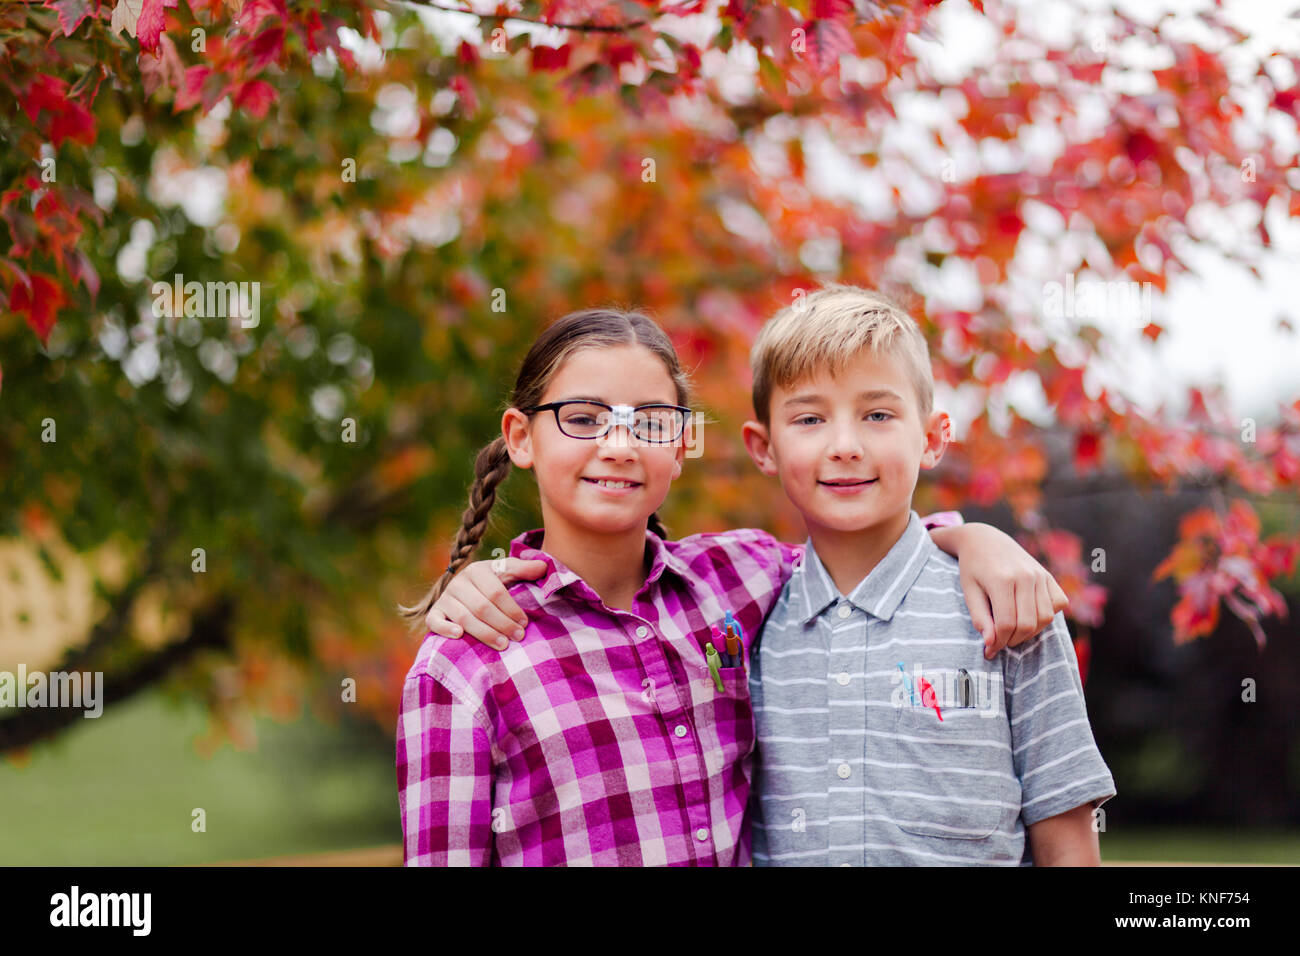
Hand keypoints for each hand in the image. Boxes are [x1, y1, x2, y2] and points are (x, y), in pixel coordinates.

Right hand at [425, 557, 547, 650]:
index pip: (496, 592)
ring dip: (484, 633)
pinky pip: (434, 622)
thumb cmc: (493, 583)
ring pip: (464, 618)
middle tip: (518, 637)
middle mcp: (458, 582)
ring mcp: (445, 598)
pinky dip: (445, 629)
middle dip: (502, 624)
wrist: (467, 591)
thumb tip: (543, 567)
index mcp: (477, 570)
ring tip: (503, 645)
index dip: (511, 609)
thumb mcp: (507, 573)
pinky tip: (459, 636)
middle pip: (481, 607)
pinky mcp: (435, 613)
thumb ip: (524, 569)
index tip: (525, 623)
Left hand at [935, 523, 1068, 658]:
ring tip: (1012, 631)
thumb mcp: (968, 592)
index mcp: (1002, 579)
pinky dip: (1047, 616)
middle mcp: (1025, 576)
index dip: (999, 642)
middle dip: (1013, 640)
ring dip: (1030, 632)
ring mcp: (1040, 575)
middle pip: (1028, 624)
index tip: (989, 651)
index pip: (1007, 623)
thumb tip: (991, 645)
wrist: (985, 540)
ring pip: (1045, 618)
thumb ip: (979, 618)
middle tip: (999, 642)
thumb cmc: (973, 568)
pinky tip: (1029, 615)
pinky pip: (1058, 604)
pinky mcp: (1049, 576)